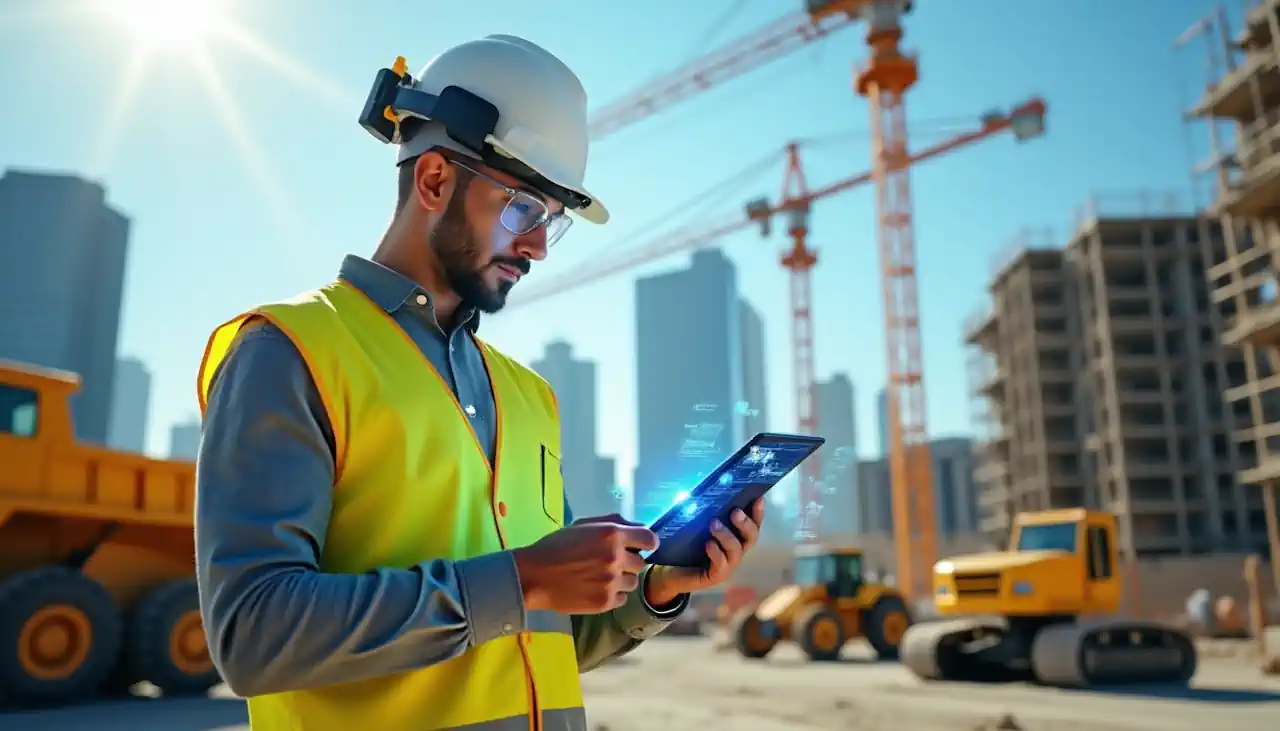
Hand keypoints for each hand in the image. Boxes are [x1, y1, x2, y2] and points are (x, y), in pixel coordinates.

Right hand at [512, 515, 658, 613]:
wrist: (534, 576)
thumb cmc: (556, 546)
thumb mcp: (584, 525)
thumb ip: (614, 523)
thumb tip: (638, 528)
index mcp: (612, 534)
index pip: (650, 539)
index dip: (647, 543)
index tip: (641, 547)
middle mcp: (617, 558)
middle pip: (640, 563)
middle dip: (628, 563)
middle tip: (608, 563)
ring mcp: (612, 582)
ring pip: (632, 582)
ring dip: (621, 580)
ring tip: (599, 577)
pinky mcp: (606, 602)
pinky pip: (622, 598)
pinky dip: (612, 595)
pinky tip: (595, 589)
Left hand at [645, 498, 764, 606]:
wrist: (671, 571)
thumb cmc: (685, 545)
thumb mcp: (697, 525)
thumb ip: (706, 512)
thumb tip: (708, 491)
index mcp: (736, 536)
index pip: (753, 523)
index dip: (758, 512)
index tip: (758, 498)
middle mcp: (736, 550)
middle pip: (751, 537)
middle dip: (746, 523)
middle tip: (735, 512)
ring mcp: (728, 565)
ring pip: (736, 550)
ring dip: (726, 535)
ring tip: (713, 524)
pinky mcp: (715, 576)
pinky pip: (721, 565)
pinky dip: (716, 553)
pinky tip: (708, 544)